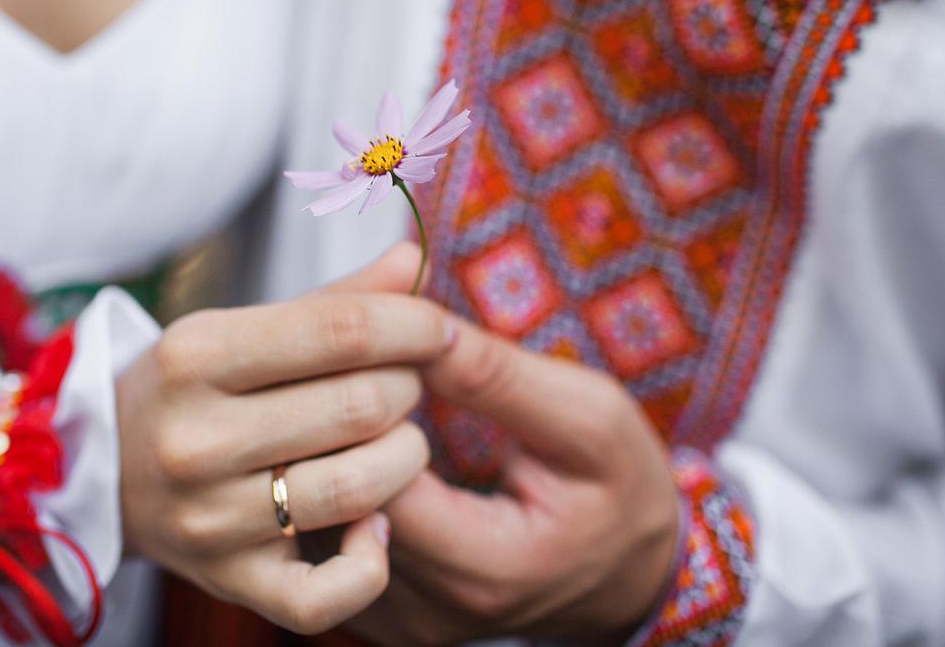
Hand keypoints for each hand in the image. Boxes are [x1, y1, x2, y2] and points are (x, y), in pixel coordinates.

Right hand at [115, 243, 454, 634]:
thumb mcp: (241, 327)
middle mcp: (194, 439)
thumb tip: (413, 261)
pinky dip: (372, 560)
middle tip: (404, 383)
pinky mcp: (226, 581)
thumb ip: (334, 300)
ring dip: (406, 457)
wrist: (104, 467)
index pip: (341, 331)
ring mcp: (208, 518)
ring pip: (358, 488)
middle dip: (408, 387)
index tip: (436, 328)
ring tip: (397, 438)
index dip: (411, 325)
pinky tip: (376, 524)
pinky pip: (327, 594)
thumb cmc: (193, 386)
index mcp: (195, 355)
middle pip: (360, 407)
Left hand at [349, 319, 678, 645]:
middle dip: (326, 414)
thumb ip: (498, 378)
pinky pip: (323, 541)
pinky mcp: (379, 613)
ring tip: (340, 375)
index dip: (361, 402)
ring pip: (310, 522)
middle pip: (324, 503)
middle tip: (339, 343)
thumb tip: (417, 327)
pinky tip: (348, 427)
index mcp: (481, 568)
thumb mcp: (588, 418)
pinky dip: (326, 477)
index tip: (381, 346)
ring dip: (318, 443)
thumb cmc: (620, 489)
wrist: (634, 575)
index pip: (369, 480)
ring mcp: (396, 620)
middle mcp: (424, 610)